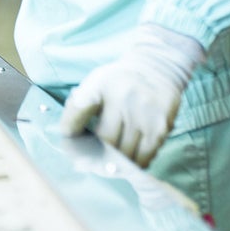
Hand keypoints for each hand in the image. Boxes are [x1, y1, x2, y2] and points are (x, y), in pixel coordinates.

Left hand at [59, 23, 204, 167]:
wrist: (157, 66)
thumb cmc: (118, 80)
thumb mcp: (95, 82)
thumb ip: (80, 106)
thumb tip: (69, 138)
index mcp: (101, 85)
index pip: (78, 111)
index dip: (69, 129)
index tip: (68, 139)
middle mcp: (123, 98)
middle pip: (105, 141)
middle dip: (94, 154)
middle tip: (88, 161)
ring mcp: (144, 114)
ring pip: (125, 154)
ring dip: (115, 163)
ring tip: (108, 163)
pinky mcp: (161, 127)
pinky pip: (144, 156)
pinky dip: (134, 164)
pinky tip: (128, 161)